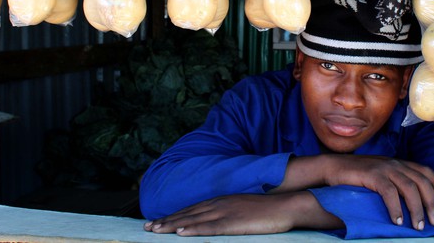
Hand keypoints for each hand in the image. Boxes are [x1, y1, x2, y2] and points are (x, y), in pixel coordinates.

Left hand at [143, 192, 340, 235]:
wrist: (286, 205)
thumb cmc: (266, 210)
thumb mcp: (242, 209)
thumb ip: (228, 214)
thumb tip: (216, 221)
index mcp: (221, 200)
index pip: (192, 209)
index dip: (173, 216)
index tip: (157, 221)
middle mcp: (219, 204)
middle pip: (187, 213)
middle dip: (166, 220)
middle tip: (147, 227)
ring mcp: (225, 212)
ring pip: (193, 219)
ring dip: (172, 225)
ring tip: (155, 230)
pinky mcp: (233, 222)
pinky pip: (209, 227)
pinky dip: (193, 229)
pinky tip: (181, 232)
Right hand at [323, 155, 433, 230]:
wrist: (332, 167)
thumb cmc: (356, 176)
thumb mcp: (380, 174)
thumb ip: (395, 181)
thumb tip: (411, 199)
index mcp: (397, 162)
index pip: (424, 171)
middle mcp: (394, 163)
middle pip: (421, 181)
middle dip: (432, 202)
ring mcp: (383, 168)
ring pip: (409, 187)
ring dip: (416, 208)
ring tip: (418, 226)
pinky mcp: (372, 174)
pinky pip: (389, 192)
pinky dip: (396, 208)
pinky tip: (397, 221)